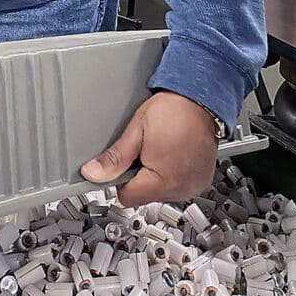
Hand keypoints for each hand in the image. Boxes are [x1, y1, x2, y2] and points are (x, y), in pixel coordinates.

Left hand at [80, 91, 217, 205]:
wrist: (199, 98)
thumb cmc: (172, 110)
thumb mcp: (136, 131)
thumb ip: (113, 157)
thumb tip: (93, 173)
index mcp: (163, 181)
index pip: (127, 197)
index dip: (120, 180)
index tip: (122, 165)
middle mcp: (182, 189)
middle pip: (145, 195)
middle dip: (139, 176)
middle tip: (144, 150)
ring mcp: (194, 186)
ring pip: (162, 192)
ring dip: (157, 176)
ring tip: (161, 149)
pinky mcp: (202, 180)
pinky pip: (179, 186)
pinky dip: (173, 174)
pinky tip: (173, 154)